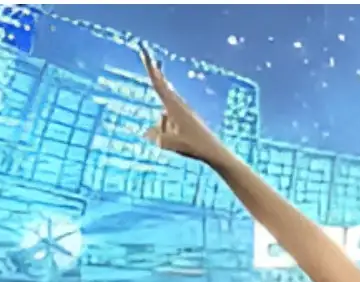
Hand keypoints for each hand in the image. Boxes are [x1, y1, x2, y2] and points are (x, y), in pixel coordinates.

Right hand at [139, 45, 230, 165]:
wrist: (215, 152)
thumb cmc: (193, 147)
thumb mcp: (169, 144)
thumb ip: (156, 136)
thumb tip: (149, 132)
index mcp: (174, 106)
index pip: (158, 84)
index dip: (150, 68)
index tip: (144, 52)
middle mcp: (179, 105)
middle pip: (163, 89)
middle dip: (155, 73)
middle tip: (145, 52)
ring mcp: (183, 112)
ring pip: (164, 117)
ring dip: (165, 126)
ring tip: (181, 140)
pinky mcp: (186, 119)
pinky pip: (169, 125)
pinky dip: (169, 132)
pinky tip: (182, 142)